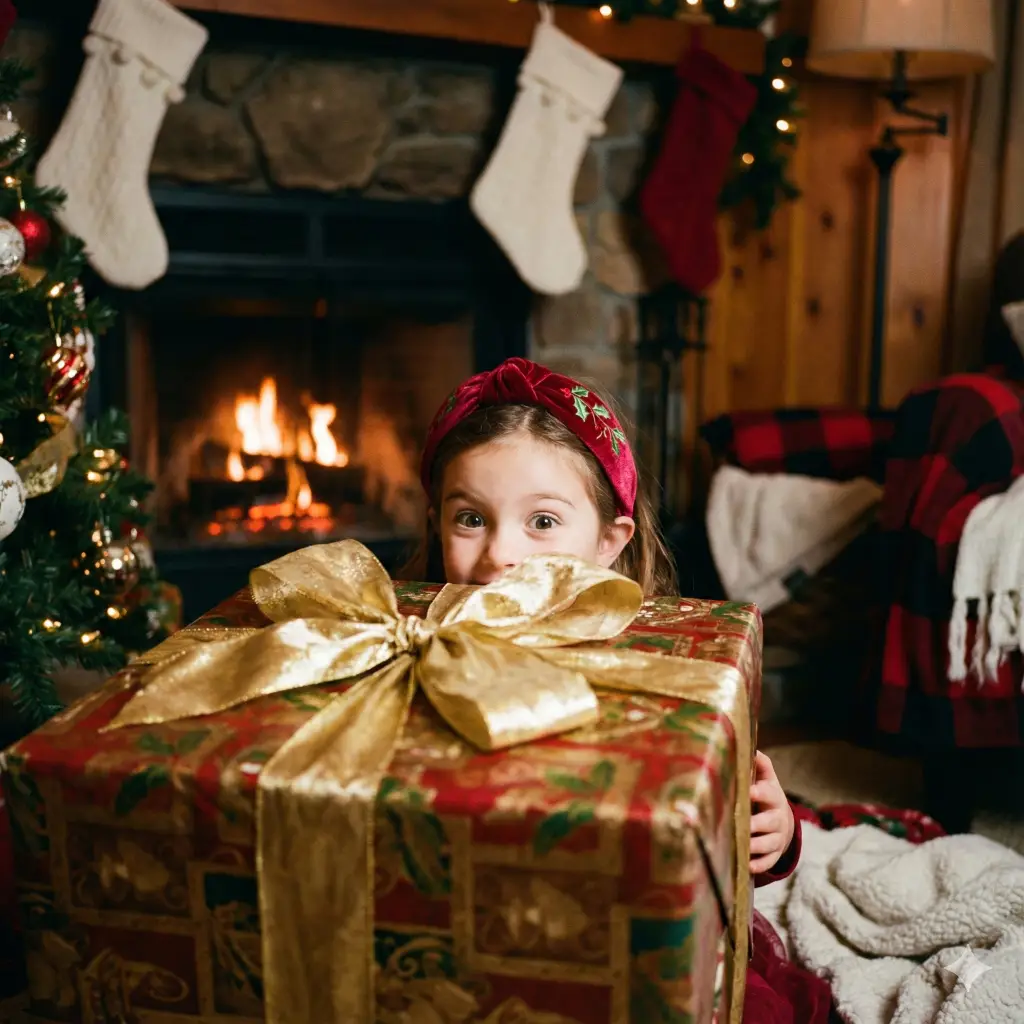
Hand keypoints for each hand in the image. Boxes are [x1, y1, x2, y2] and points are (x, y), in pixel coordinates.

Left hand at [749, 750, 794, 874]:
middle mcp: (777, 818)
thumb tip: (752, 748)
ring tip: (740, 847)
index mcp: (773, 797)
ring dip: (754, 846)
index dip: (758, 793)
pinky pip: (768, 861)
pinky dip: (758, 865)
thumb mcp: (766, 778)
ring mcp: (777, 838)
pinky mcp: (774, 853)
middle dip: (756, 824)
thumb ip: (760, 764)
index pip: (767, 794)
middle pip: (769, 822)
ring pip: (768, 844)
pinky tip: (747, 866)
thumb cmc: (766, 795)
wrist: (782, 820)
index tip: (748, 792)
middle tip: (740, 824)